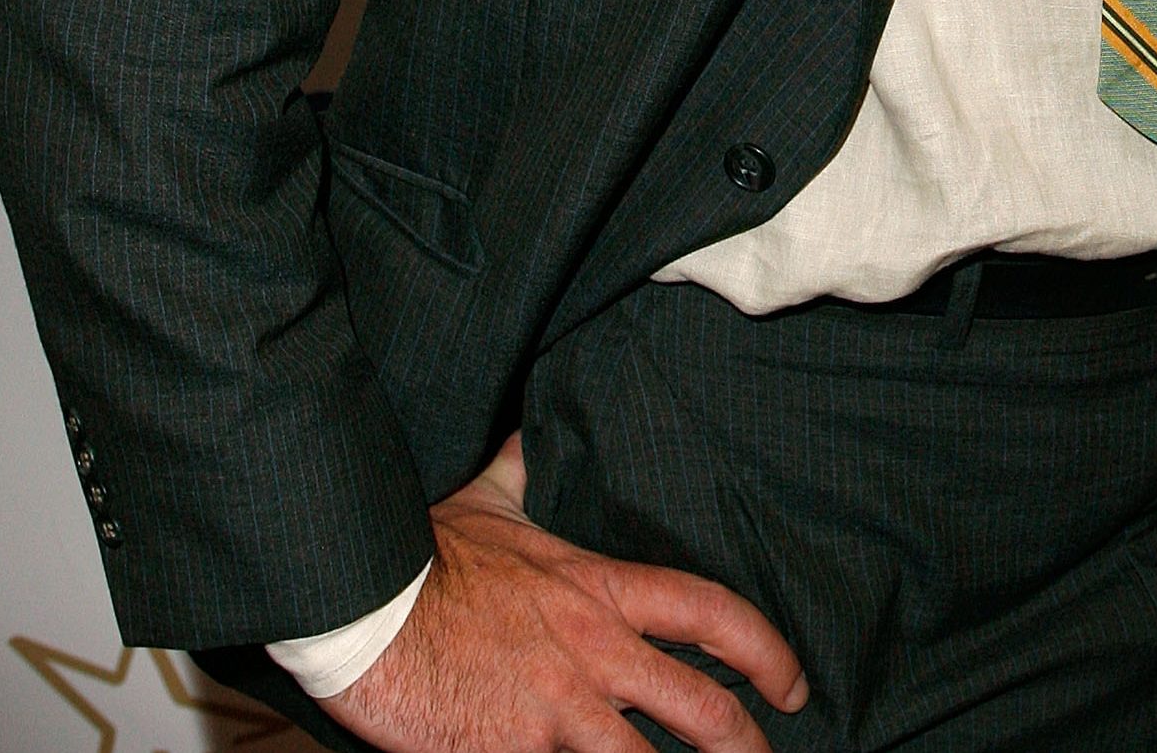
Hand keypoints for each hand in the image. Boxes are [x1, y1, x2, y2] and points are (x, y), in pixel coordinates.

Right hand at [328, 433, 807, 752]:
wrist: (365, 610)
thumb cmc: (426, 555)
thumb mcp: (487, 499)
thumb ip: (522, 471)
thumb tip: (530, 435)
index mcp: (597, 588)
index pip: (706, 611)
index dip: (764, 648)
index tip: (791, 681)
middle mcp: (594, 650)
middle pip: (701, 705)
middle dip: (746, 741)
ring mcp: (559, 709)